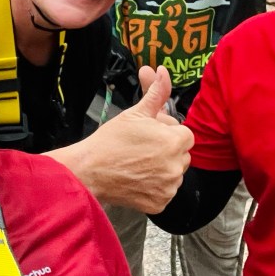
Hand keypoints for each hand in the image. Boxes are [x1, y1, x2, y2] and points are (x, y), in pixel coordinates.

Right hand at [47, 66, 193, 211]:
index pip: (185, 134)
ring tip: (138, 163)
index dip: (167, 132)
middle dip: (167, 150)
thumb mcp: (135, 113)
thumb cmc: (111, 140)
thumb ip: (156, 93)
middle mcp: (177, 166)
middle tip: (142, 148)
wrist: (89, 170)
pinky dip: (154, 187)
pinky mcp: (160, 204)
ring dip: (162, 168)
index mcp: (175, 141)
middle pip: (182, 154)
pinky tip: (137, 178)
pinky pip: (165, 192)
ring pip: (174, 173)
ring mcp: (169, 187)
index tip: (150, 134)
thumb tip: (163, 71)